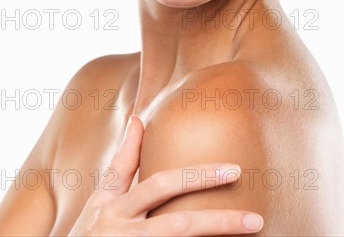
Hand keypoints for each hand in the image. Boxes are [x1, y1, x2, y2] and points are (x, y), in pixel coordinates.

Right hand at [68, 114, 263, 235]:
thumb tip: (138, 118)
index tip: (235, 171)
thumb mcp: (99, 200)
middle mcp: (121, 232)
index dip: (197, 177)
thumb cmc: (89, 234)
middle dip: (218, 220)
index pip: (160, 186)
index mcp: (113, 208)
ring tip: (250, 232)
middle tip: (254, 217)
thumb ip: (121, 163)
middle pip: (178, 224)